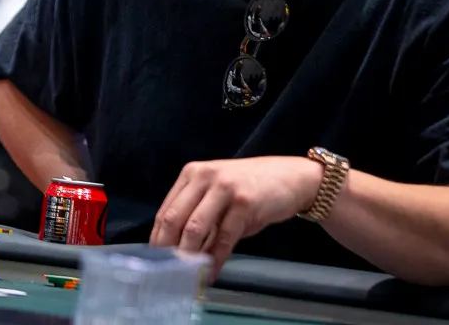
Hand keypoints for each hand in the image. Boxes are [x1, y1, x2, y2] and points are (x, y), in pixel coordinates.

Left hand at [150, 156, 322, 275]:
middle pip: (174, 218)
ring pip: (195, 228)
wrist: (292, 178)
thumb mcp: (219, 194)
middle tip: (167, 272)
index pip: (166, 209)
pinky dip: (215, 259)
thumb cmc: (252, 189)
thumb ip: (198, 215)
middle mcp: (205, 176)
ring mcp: (224, 187)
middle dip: (168, 249)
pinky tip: (211, 272)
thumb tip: (178, 249)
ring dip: (189, 256)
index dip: (158, 238)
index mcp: (193, 173)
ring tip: (186, 275)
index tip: (156, 260)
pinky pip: (224, 237)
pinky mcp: (244, 202)